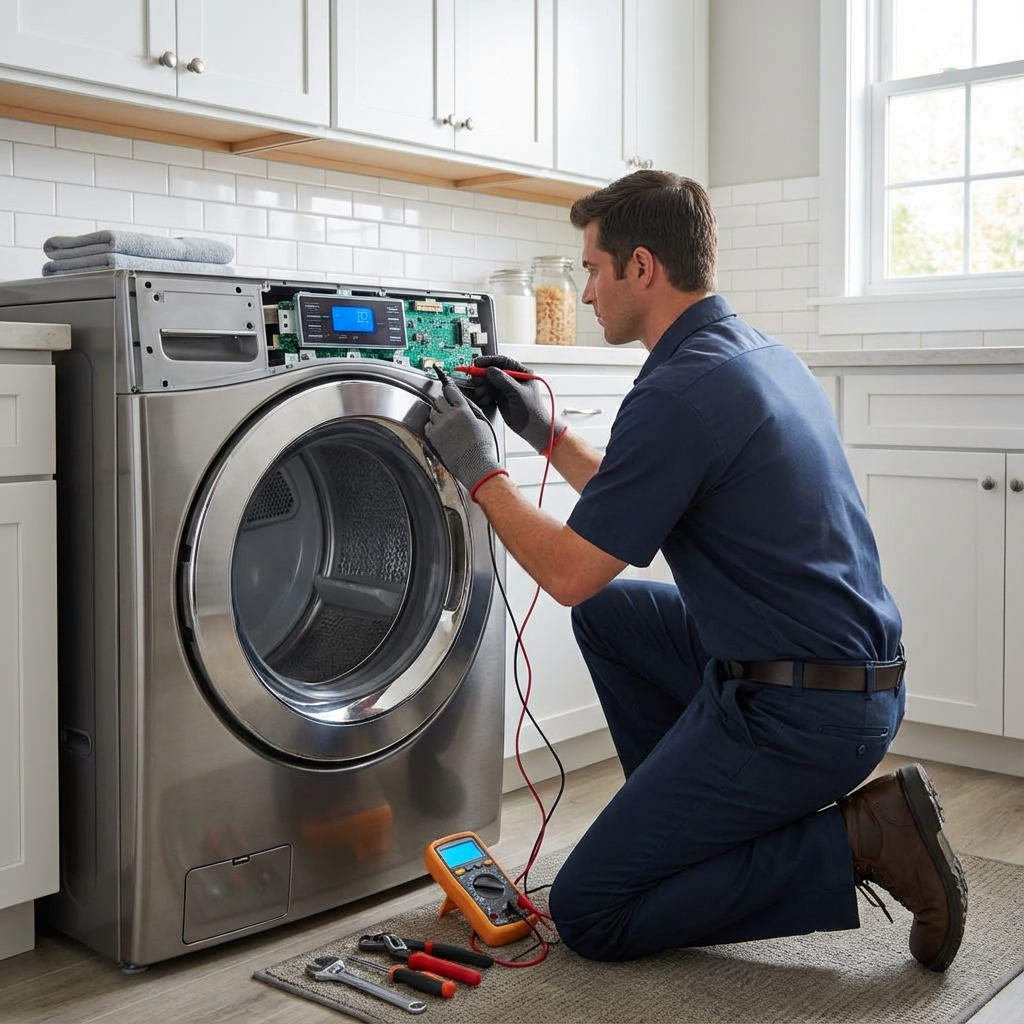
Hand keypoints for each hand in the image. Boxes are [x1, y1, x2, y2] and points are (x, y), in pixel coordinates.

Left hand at [424, 381, 505, 496]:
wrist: (474, 465)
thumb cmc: (482, 448)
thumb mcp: (482, 424)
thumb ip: (471, 414)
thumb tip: (465, 410)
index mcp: (463, 410)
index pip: (451, 392)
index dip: (449, 389)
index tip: (447, 388)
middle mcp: (449, 416)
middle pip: (439, 400)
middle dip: (443, 402)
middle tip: (447, 406)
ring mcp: (439, 426)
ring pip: (432, 412)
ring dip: (437, 413)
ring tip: (445, 420)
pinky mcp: (434, 437)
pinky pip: (428, 425)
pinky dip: (432, 425)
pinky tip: (439, 429)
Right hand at [472, 355, 566, 454]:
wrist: (533, 428)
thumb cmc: (532, 411)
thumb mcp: (517, 393)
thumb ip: (503, 380)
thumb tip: (490, 370)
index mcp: (522, 373)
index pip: (504, 362)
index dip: (489, 361)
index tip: (478, 363)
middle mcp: (513, 379)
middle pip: (494, 372)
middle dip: (483, 376)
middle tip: (476, 380)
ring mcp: (507, 388)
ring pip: (490, 382)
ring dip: (483, 387)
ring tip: (480, 393)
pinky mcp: (502, 398)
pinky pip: (490, 392)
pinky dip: (485, 395)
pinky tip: (484, 399)